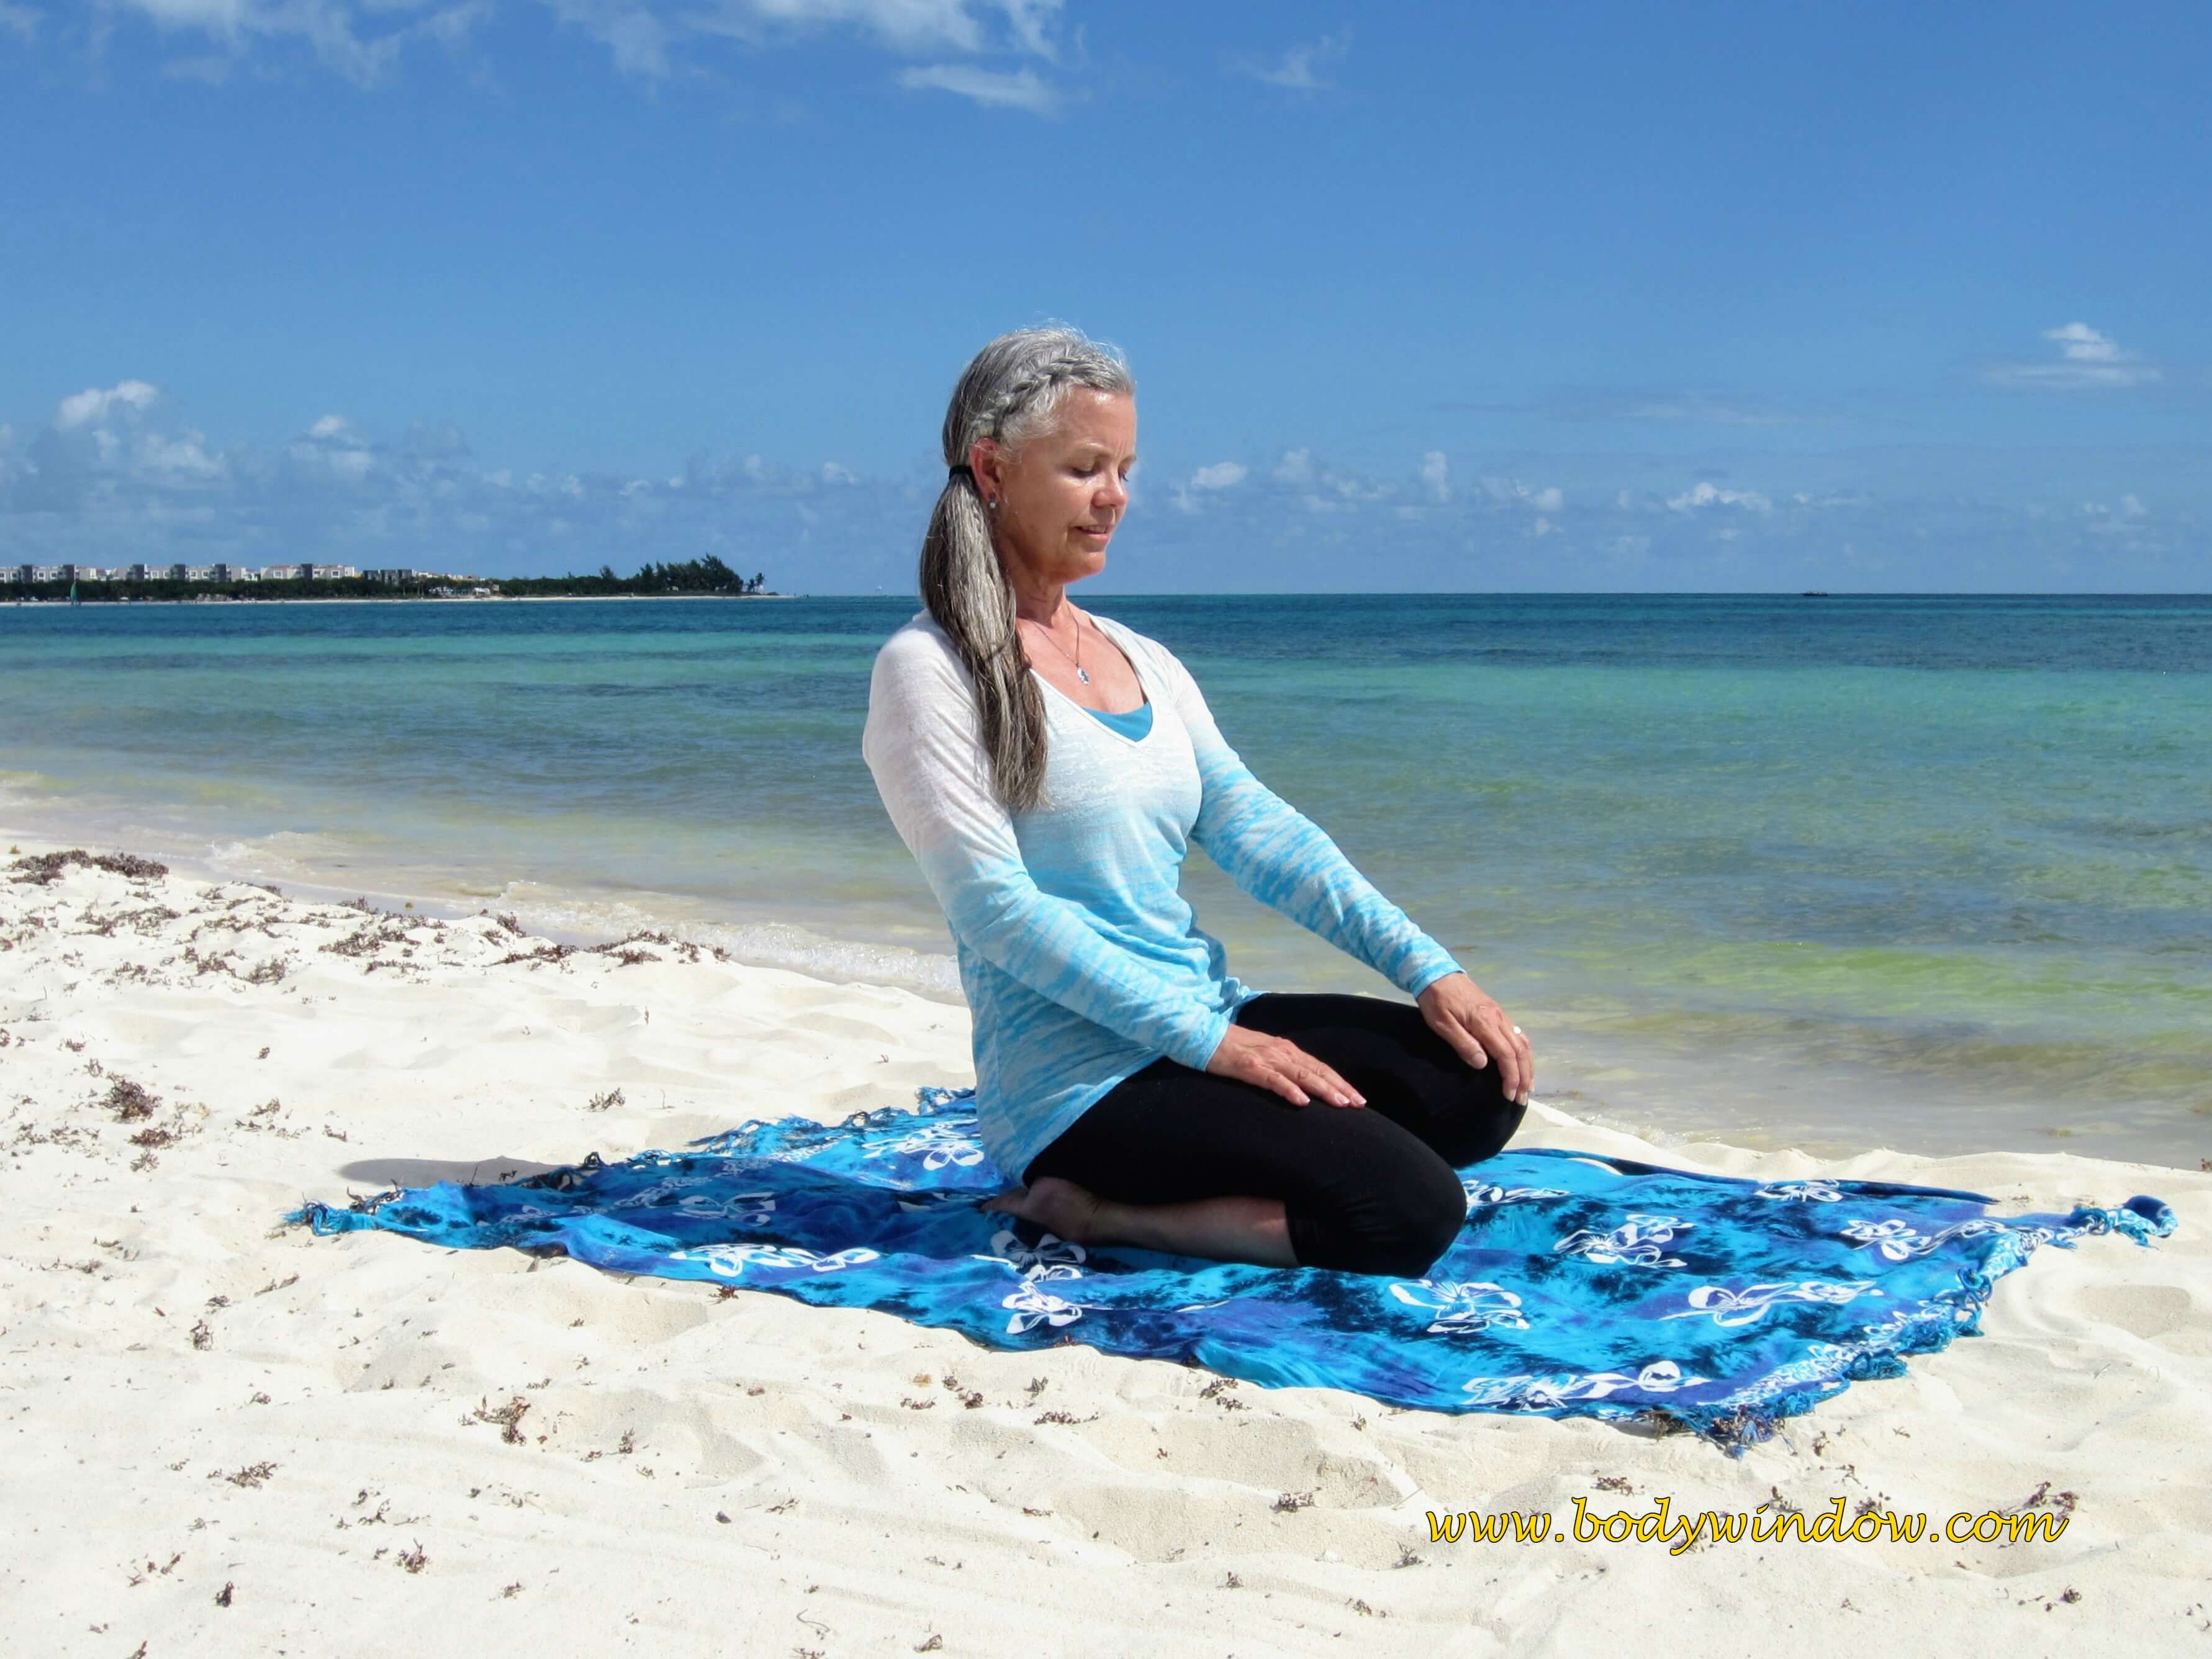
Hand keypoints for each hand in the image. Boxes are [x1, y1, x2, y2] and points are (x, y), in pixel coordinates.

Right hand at [1204, 1023, 1365, 1108]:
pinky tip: (1302, 1101)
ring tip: (1341, 1104)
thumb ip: (1281, 1066)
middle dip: (1340, 1088)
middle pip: (1317, 1071)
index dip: (1339, 1082)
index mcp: (1286, 1049)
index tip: (1357, 1098)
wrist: (1202, 1034)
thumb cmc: (1231, 1048)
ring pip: (1301, 1075)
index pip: (1319, 1067)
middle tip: (1360, 1104)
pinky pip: (1273, 1080)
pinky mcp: (1249, 1066)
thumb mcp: (1262, 1055)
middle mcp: (1281, 1051)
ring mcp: (1266, 1058)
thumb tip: (1301, 1083)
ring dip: (1323, 1089)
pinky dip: (1289, 1090)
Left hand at [1417, 973, 1532, 1104]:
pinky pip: (1518, 1035)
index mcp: (1484, 1022)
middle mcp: (1499, 1018)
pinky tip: (1523, 1063)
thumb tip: (1483, 1064)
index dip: (1511, 1076)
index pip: (1506, 1054)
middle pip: (1520, 1051)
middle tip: (1523, 1098)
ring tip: (1528, 1085)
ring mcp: (1501, 1015)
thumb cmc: (1436, 1001)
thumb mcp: (1442, 1024)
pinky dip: (1524, 1052)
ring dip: (1528, 1066)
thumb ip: (1463, 1044)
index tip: (1510, 1094)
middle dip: (1524, 1076)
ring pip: (1523, 1043)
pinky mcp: (1499, 1013)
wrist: (1438, 974)